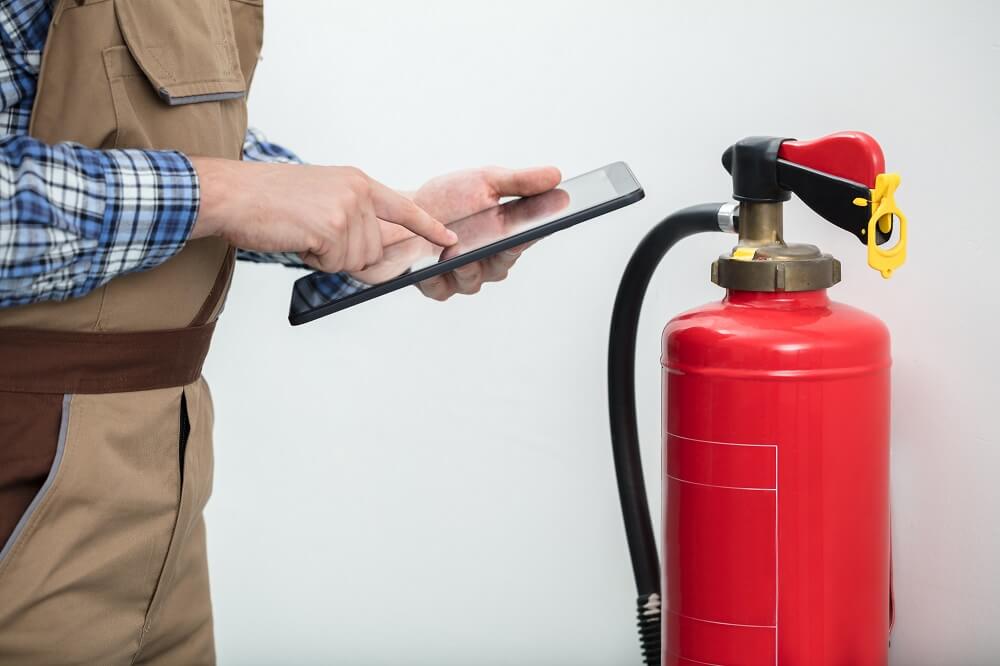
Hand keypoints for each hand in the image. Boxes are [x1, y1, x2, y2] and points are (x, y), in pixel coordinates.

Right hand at [189, 158, 456, 272]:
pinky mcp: (332, 228)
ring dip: (326, 257)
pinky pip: (335, 264)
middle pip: (373, 250)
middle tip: (310, 233)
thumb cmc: (268, 200)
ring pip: (355, 260)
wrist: (233, 194)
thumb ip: (353, 219)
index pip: (403, 208)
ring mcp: (347, 210)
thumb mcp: (321, 198)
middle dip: (342, 254)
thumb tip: (375, 255)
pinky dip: (314, 260)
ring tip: (301, 232)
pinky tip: (296, 238)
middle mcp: (358, 193)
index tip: (450, 239)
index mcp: (357, 182)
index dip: (428, 227)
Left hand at [411, 166, 560, 299]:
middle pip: (502, 263)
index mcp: (507, 237)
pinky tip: (431, 265)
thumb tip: (556, 176)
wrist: (404, 211)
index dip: (532, 235)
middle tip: (503, 241)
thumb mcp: (486, 182)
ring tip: (457, 252)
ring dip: (465, 264)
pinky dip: (435, 275)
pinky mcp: (435, 287)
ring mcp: (463, 277)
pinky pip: (439, 287)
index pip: (526, 238)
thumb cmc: (449, 198)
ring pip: (471, 278)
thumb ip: (520, 183)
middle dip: (501, 252)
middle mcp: (489, 262)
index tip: (536, 226)